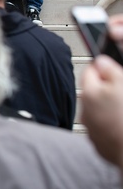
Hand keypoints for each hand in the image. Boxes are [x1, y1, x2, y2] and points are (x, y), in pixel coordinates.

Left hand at [81, 54, 122, 168]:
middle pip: (94, 92)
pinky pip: (104, 128)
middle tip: (122, 92)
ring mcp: (91, 128)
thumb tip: (100, 61)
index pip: (90, 71)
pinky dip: (111, 125)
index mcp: (89, 93)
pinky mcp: (99, 143)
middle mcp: (85, 111)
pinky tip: (122, 125)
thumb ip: (110, 69)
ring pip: (99, 110)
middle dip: (108, 90)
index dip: (104, 70)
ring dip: (109, 108)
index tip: (114, 72)